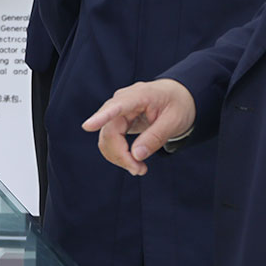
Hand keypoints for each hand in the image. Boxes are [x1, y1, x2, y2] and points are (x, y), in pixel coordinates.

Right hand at [81, 79, 196, 175]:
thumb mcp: (174, 121)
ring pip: (106, 138)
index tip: (87, 126)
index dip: (101, 118)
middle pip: (110, 131)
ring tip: (139, 168)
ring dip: (118, 157)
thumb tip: (136, 156)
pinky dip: (118, 153)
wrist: (178, 96)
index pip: (116, 107)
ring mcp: (117, 110)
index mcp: (140, 95)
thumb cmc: (178, 104)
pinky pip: (110, 140)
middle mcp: (122, 100)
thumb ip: (155, 137)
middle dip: (120, 154)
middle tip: (140, 170)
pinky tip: (132, 160)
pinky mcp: (116, 120)